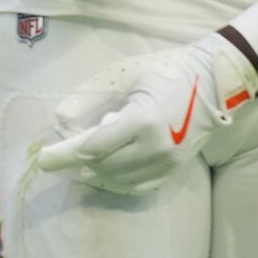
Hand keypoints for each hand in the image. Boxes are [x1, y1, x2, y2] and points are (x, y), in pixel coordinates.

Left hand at [38, 32, 257, 193]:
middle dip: (82, 156)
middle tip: (78, 138)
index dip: (65, 153)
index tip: (44, 159)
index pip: (93, 147)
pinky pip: (135, 187)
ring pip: (116, 179)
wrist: (214, 82)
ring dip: (98, 167)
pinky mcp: (173, 170)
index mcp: (142, 120)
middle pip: (101, 165)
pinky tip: (106, 169)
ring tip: (96, 147)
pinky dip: (116, 181)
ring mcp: (167, 163)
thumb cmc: (166, 70)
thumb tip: (60, 119)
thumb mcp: (125, 73)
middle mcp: (155, 148)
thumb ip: (90, 95)